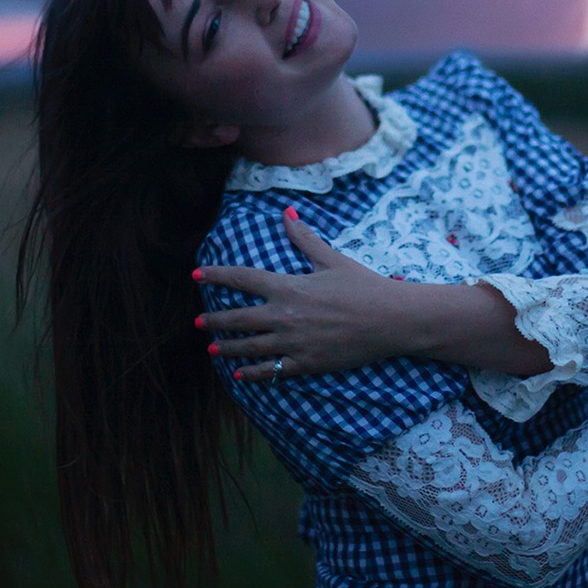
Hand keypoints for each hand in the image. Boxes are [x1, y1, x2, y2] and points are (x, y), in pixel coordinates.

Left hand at [194, 207, 402, 381]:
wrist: (390, 320)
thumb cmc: (363, 285)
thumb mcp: (332, 259)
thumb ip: (304, 238)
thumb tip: (287, 212)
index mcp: (288, 287)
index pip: (242, 279)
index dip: (217, 275)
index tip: (197, 274)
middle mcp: (284, 316)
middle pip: (238, 318)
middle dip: (215, 320)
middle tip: (198, 322)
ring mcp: (293, 343)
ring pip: (250, 347)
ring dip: (228, 347)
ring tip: (212, 348)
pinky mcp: (306, 364)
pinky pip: (272, 371)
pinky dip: (254, 373)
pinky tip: (241, 375)